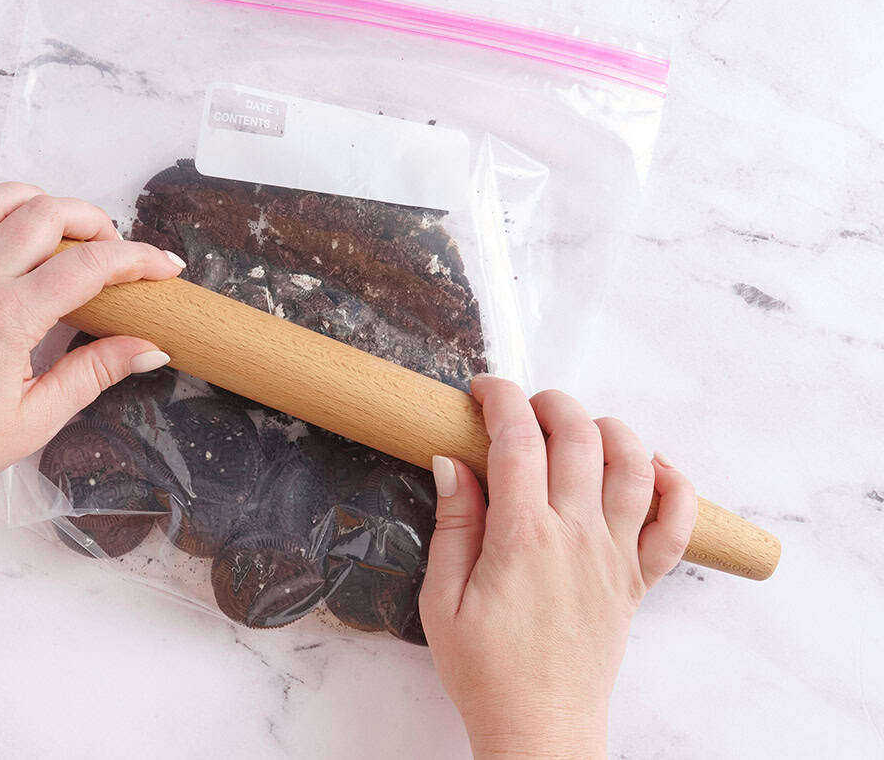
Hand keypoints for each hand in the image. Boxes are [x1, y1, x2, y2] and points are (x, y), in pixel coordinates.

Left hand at [0, 181, 185, 532]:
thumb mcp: (40, 418)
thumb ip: (96, 372)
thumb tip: (149, 348)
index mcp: (8, 318)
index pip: (89, 267)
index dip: (138, 260)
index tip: (166, 268)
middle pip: (44, 214)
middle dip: (93, 221)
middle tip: (114, 251)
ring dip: (32, 199)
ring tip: (59, 227)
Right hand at [419, 377, 696, 757]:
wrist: (539, 727)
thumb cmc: (485, 670)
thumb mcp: (440, 599)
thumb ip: (453, 524)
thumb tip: (452, 462)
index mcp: (522, 538)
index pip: (518, 440)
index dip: (500, 399)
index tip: (482, 390)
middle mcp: (577, 537)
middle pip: (580, 436)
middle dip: (550, 402)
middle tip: (521, 407)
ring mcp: (615, 556)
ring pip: (634, 464)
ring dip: (609, 429)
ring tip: (577, 430)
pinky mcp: (638, 580)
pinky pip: (676, 523)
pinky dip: (672, 484)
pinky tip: (645, 469)